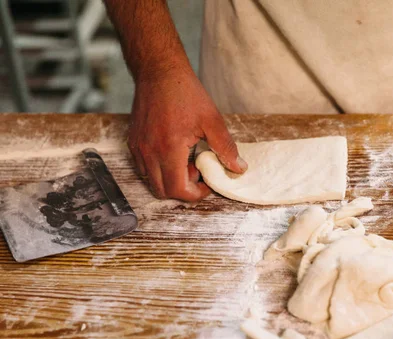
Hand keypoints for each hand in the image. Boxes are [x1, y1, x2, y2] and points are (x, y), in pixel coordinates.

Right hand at [128, 67, 246, 200]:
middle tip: (198, 173)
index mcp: (168, 148)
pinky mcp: (133, 142)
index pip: (178, 189)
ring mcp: (138, 147)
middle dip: (183, 189)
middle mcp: (149, 152)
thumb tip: (239, 168)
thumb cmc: (185, 92)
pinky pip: (144, 167)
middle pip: (162, 191)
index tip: (207, 183)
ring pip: (151, 181)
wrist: (159, 71)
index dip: (195, 194)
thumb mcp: (212, 120)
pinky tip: (174, 153)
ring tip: (187, 160)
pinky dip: (160, 169)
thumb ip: (225, 147)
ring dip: (170, 179)